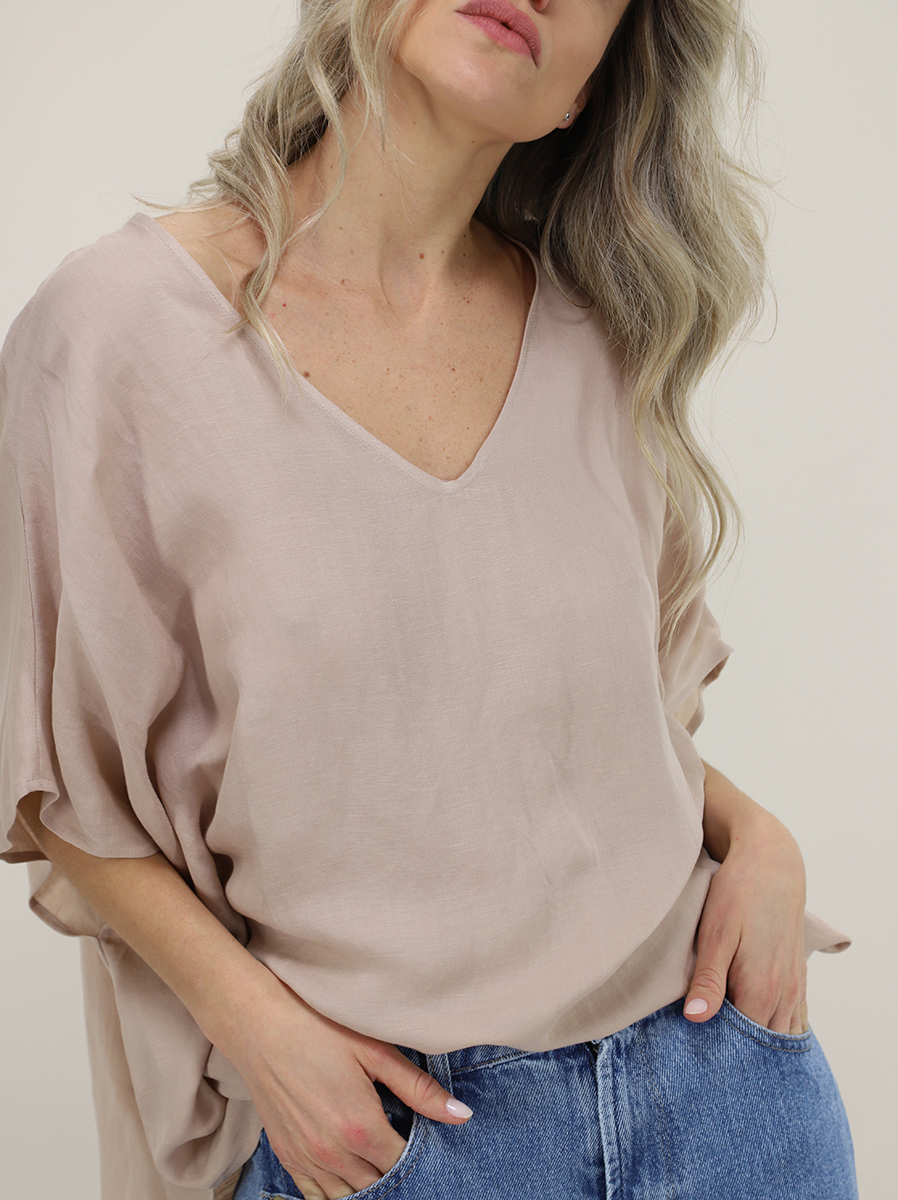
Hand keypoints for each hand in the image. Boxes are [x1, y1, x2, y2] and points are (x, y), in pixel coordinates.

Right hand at [216, 972, 472, 1199]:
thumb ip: (419, 1088)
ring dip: (366, 1184)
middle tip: (402, 1145)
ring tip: (377, 1160)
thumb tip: (462, 1115)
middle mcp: (333, 1154)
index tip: (424, 1137)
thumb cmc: (319, 1027)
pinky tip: (347, 1172)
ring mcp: (306, 1159)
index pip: (402, 1164)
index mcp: (361, 1128)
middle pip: (377, 1185)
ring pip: (346, 1196)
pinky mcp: (285, 1155)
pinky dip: (334, 1190)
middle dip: (393, 1171)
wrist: (257, 1023)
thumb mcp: (375, 1050)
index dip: (419, 1155)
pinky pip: (315, 1194)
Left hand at [683, 805, 808, 1034]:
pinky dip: (777, 1030)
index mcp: (762, 989)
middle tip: (708, 1051)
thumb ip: (708, 980)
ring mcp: (795, 987)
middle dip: (739, 1053)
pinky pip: (793, 1019)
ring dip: (760, 1044)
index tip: (697, 1051)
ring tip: (730, 1041)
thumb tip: (696, 1019)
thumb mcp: (715, 933)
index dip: (719, 1053)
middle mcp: (784, 995)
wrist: (772, 863)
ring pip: (781, 1035)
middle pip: (763, 1046)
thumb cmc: (738, 894)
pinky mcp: (797, 976)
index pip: (743, 1045)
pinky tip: (756, 1027)